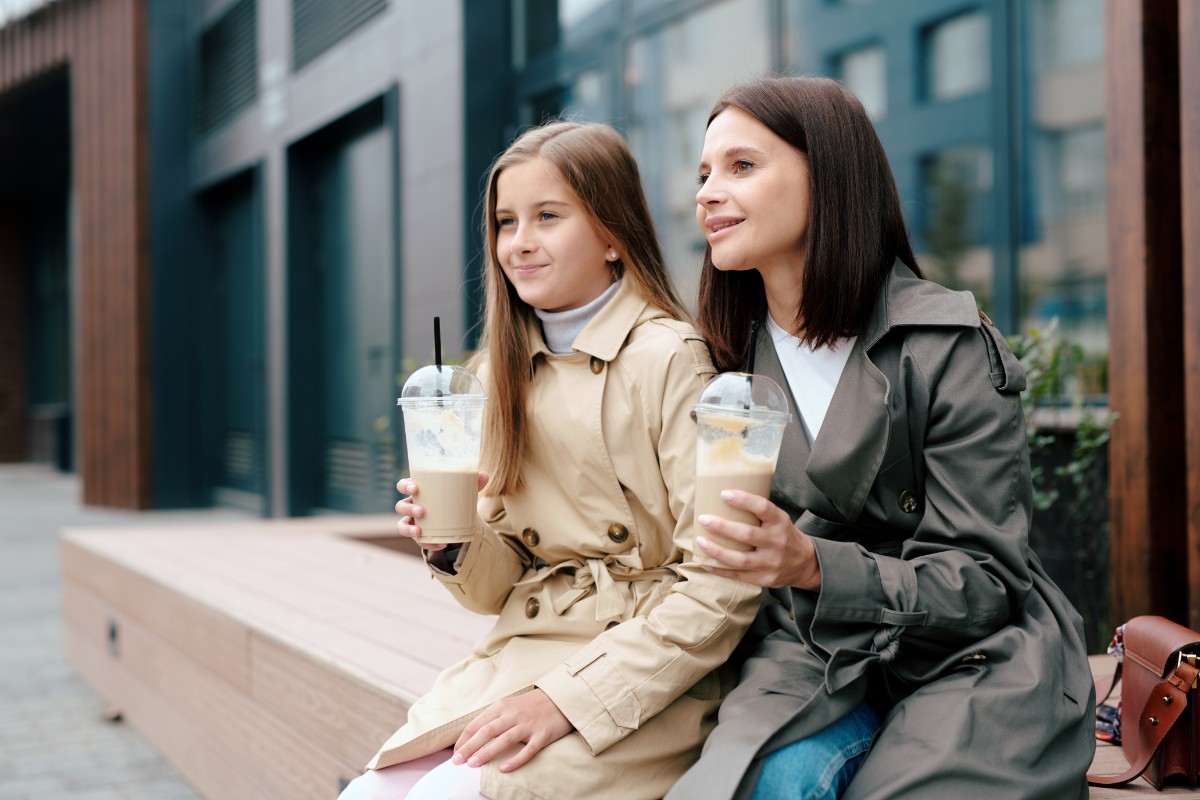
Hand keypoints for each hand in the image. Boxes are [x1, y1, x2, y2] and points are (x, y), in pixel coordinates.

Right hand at [395, 472, 488, 551]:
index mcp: (418, 491)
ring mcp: (413, 522)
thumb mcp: (462, 490)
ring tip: (419, 531)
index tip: (415, 488)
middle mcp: (411, 505)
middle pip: (400, 506)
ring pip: (402, 526)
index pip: (403, 485)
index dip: (405, 486)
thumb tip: (484, 475)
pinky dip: (428, 543)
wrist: (456, 518)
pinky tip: (441, 544)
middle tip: (421, 511)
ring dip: (409, 529)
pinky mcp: (420, 535)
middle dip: (408, 509)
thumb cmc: (453, 498)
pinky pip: (419, 541)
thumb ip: (473, 483)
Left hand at [451, 689, 572, 772]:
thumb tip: (473, 736)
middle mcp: (513, 714)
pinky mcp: (543, 735)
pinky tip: (503, 769)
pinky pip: (527, 750)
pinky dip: (515, 760)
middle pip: (487, 731)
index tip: (455, 753)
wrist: (562, 698)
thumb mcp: (510, 705)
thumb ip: (493, 718)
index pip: (477, 724)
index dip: (464, 739)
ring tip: (473, 764)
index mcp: (502, 706)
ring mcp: (528, 724)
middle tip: (457, 762)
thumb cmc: (532, 705)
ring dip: (486, 752)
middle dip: (469, 747)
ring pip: (504, 740)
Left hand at [694, 490, 821, 590]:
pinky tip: (705, 562)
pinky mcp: (764, 579)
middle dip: (722, 527)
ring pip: (740, 559)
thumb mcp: (779, 519)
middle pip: (747, 535)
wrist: (805, 563)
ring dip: (717, 551)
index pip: (763, 508)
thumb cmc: (783, 535)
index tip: (723, 494)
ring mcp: (771, 563)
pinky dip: (720, 570)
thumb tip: (724, 497)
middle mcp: (777, 542)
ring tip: (700, 542)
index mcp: (780, 522)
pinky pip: (738, 575)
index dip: (743, 500)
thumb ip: (758, 511)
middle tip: (704, 519)